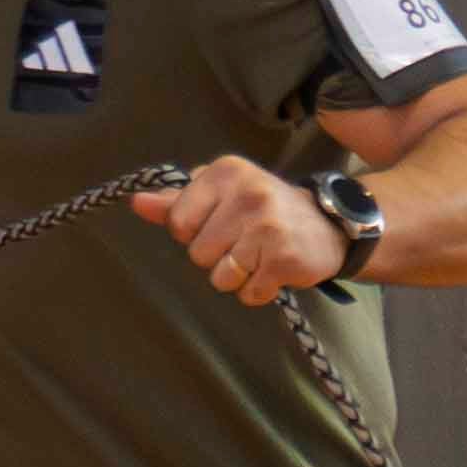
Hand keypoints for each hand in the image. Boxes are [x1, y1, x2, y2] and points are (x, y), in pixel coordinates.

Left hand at [130, 157, 342, 307]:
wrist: (329, 226)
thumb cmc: (266, 210)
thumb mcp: (223, 194)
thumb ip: (178, 201)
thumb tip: (137, 203)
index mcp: (226, 172)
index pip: (178, 222)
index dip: (193, 233)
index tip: (220, 225)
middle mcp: (247, 195)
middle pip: (197, 253)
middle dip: (216, 257)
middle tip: (245, 242)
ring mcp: (267, 228)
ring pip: (220, 277)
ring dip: (237, 277)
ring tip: (260, 257)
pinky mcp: (283, 260)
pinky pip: (248, 293)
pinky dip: (258, 290)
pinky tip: (273, 270)